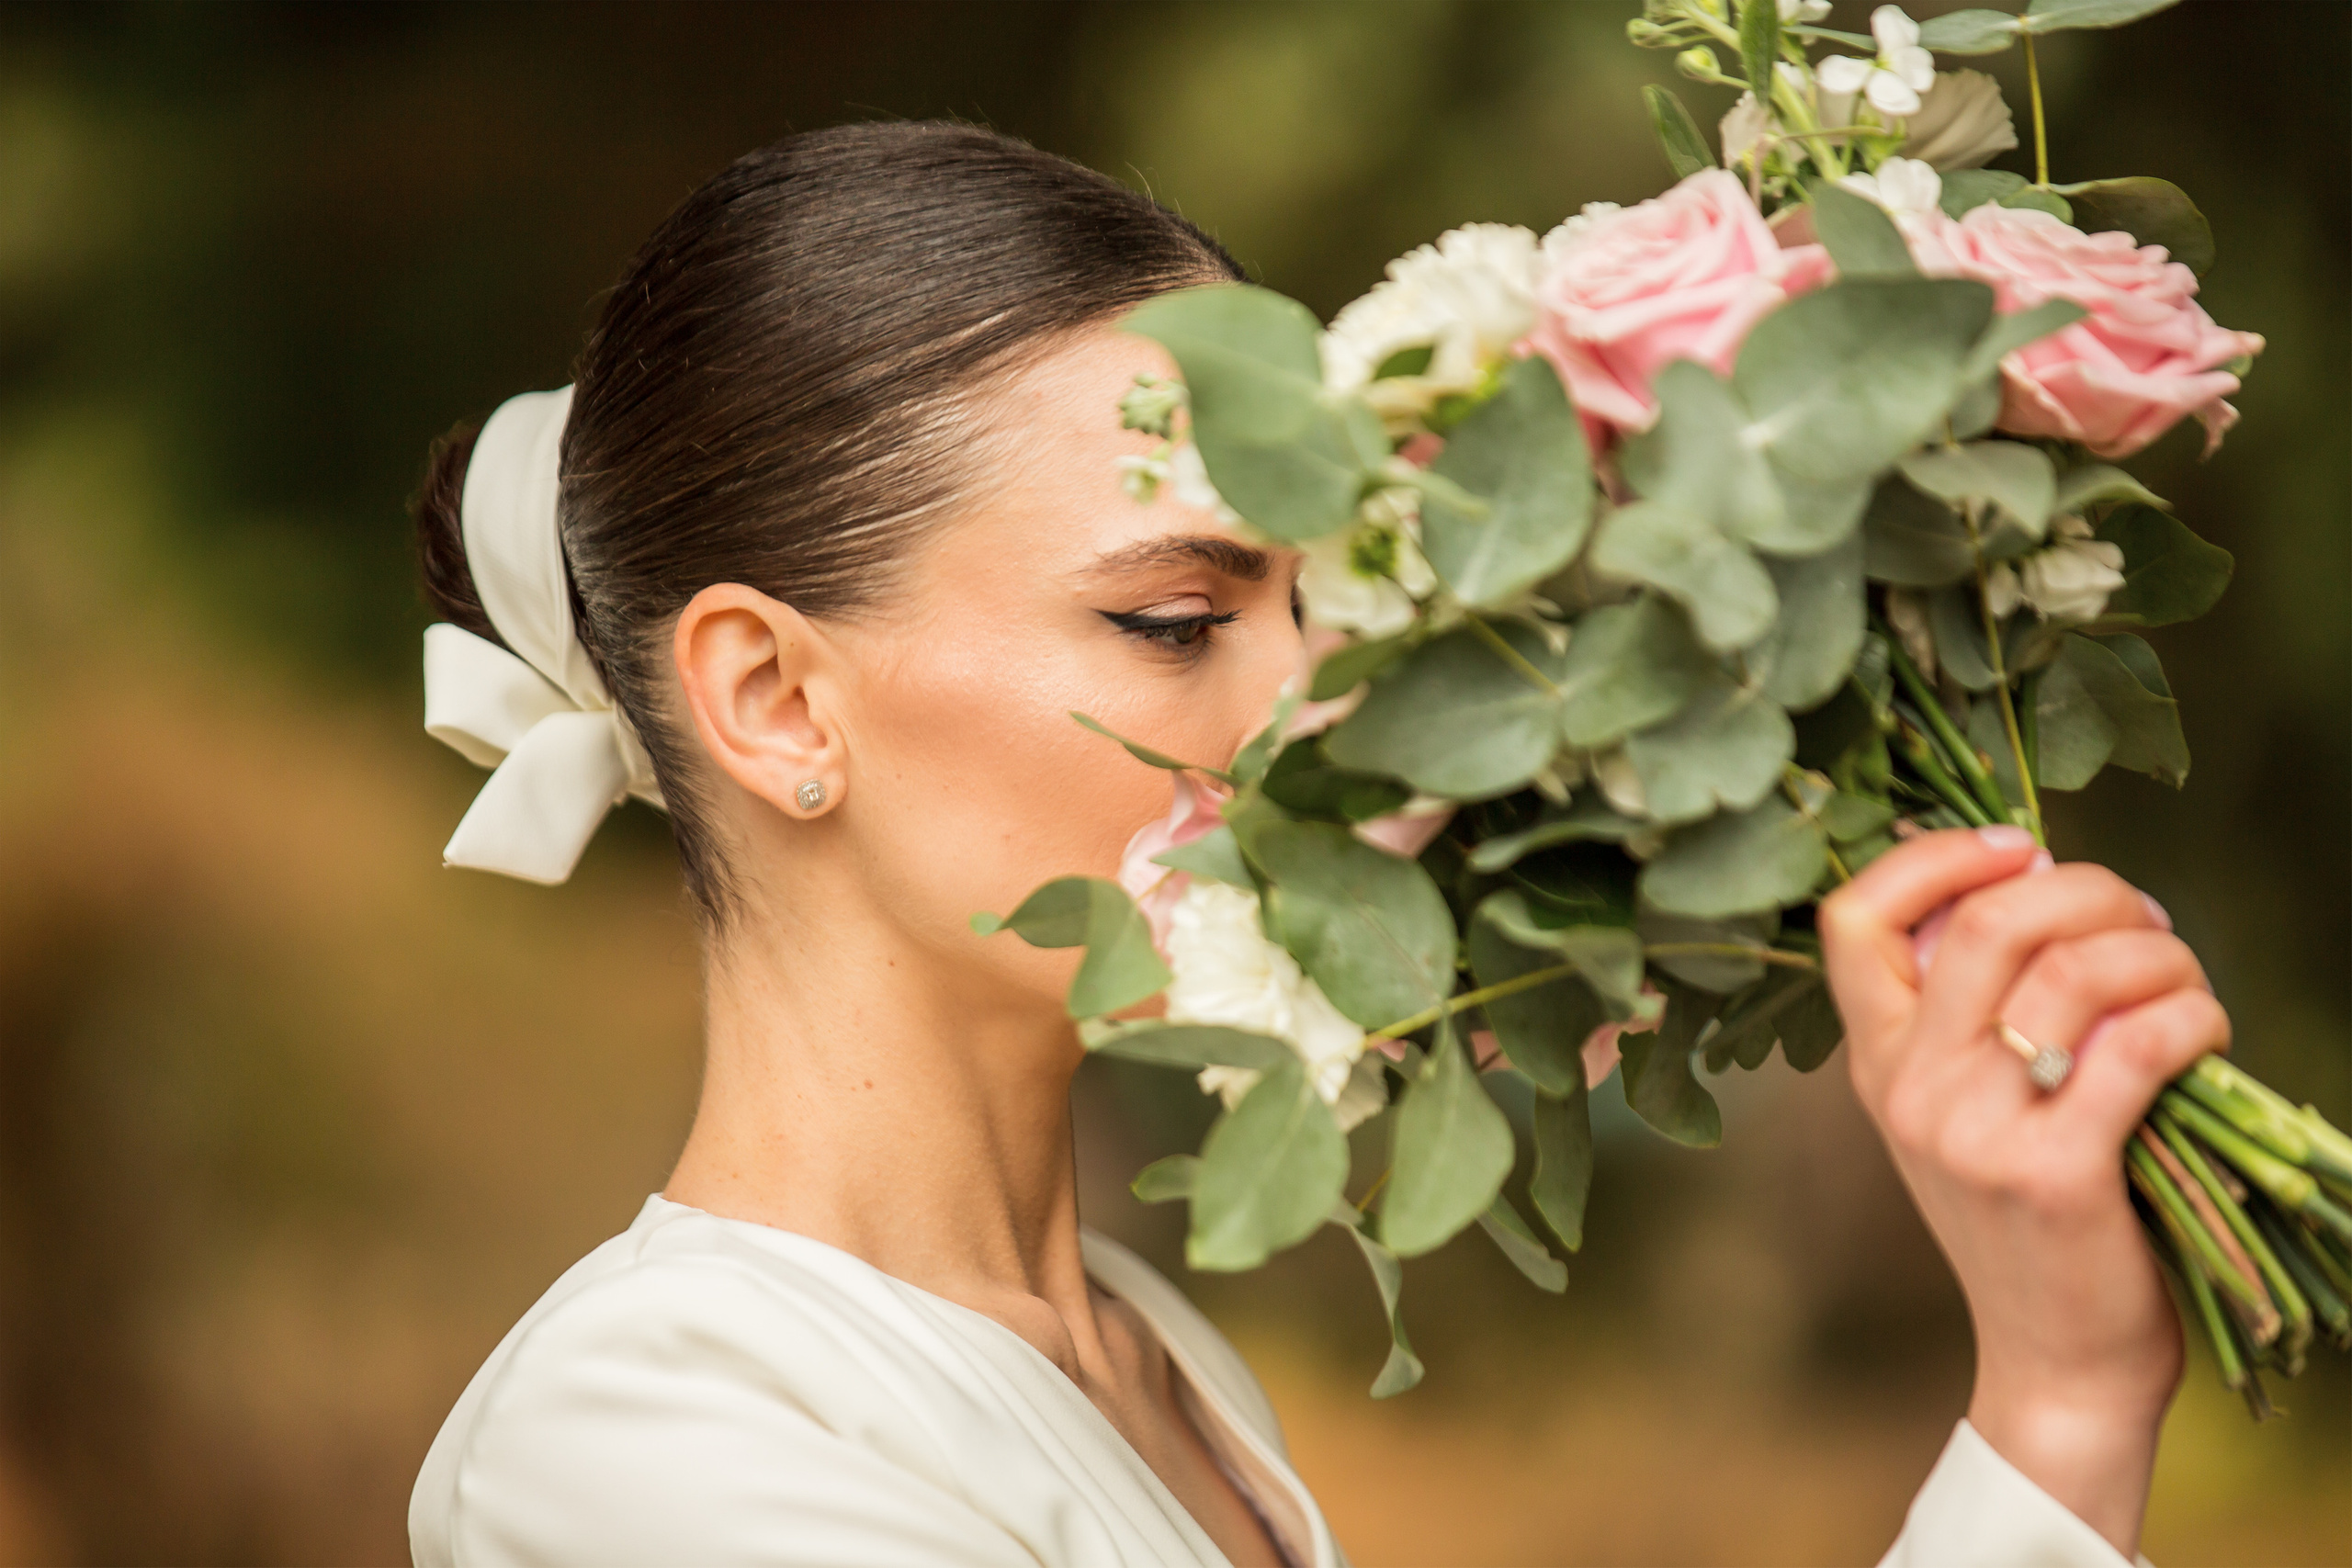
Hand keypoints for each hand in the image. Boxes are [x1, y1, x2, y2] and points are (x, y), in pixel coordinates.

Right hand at [1818, 826, 2228, 1558]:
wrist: (2056, 1362)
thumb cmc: (2026, 1220)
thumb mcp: (1959, 1112)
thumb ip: (1966, 1013)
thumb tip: (2033, 882)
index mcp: (1875, 1064)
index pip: (1852, 919)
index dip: (1935, 857)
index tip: (2017, 852)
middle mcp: (1908, 1090)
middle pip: (1991, 923)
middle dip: (2090, 891)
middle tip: (2142, 919)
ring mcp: (1975, 1132)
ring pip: (2076, 973)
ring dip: (2158, 955)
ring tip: (2185, 980)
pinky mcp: (2056, 1173)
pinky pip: (2140, 1045)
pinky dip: (2192, 1018)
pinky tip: (2207, 1035)